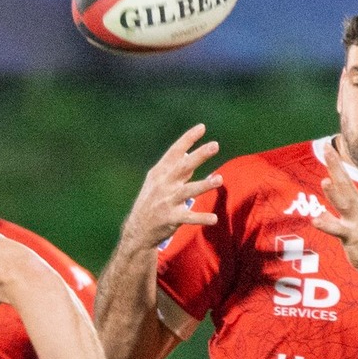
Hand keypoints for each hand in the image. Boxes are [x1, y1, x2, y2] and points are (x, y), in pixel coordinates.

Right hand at [120, 125, 221, 251]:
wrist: (138, 231)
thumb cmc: (150, 203)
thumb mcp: (156, 182)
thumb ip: (172, 169)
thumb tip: (187, 153)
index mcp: (160, 173)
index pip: (174, 152)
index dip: (188, 139)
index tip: (202, 127)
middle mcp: (163, 185)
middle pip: (183, 167)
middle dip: (199, 155)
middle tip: (215, 145)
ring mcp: (167, 201)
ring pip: (188, 191)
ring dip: (204, 185)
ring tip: (220, 179)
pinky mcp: (171, 219)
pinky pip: (189, 218)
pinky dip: (201, 218)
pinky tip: (214, 219)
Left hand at [313, 145, 357, 274]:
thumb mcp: (350, 218)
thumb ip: (335, 206)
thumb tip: (323, 193)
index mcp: (355, 202)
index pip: (344, 178)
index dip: (336, 163)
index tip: (328, 146)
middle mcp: (357, 208)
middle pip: (345, 184)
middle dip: (336, 167)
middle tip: (328, 150)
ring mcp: (356, 221)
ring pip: (344, 204)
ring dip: (334, 194)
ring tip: (325, 182)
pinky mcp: (353, 237)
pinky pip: (338, 230)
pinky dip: (327, 224)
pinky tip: (316, 220)